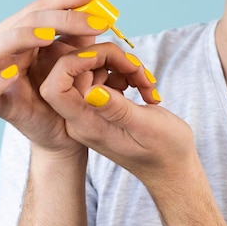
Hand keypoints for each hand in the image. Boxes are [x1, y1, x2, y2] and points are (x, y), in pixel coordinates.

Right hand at [0, 0, 110, 154]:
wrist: (67, 132)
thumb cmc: (71, 91)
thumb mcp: (81, 57)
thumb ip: (84, 31)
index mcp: (24, 33)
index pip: (41, 7)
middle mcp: (6, 49)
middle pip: (23, 23)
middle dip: (60, 19)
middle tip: (96, 23)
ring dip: (20, 38)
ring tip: (50, 36)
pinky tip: (12, 74)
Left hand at [39, 47, 195, 188]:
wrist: (171, 168)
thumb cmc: (164, 151)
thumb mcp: (146, 127)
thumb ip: (117, 109)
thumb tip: (92, 91)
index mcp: (86, 126)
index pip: (56, 87)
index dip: (73, 63)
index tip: (105, 58)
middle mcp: (81, 119)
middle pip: (74, 71)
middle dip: (107, 59)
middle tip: (139, 70)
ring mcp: (90, 112)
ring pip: (91, 70)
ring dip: (120, 66)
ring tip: (146, 83)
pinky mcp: (101, 106)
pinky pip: (103, 77)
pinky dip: (124, 73)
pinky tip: (142, 86)